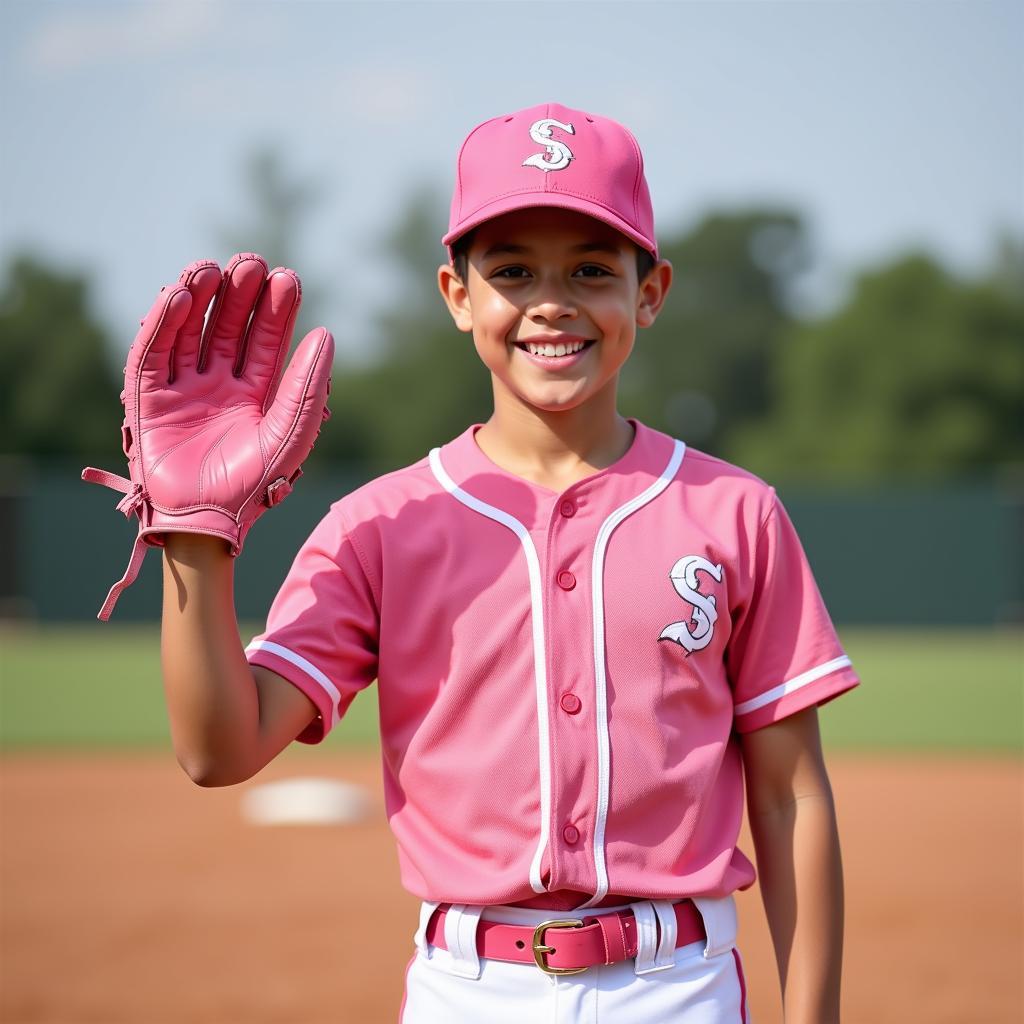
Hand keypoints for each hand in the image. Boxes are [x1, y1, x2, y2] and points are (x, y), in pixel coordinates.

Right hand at [83, 253, 333, 618]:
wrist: (208, 520)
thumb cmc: (253, 485)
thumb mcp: (289, 433)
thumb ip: (307, 387)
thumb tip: (326, 334)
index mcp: (256, 393)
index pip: (266, 341)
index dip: (276, 310)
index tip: (287, 278)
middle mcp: (219, 385)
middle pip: (228, 326)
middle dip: (239, 295)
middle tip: (251, 262)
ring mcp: (183, 388)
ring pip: (189, 330)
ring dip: (199, 298)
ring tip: (213, 268)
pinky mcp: (149, 397)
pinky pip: (153, 351)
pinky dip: (162, 321)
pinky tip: (180, 294)